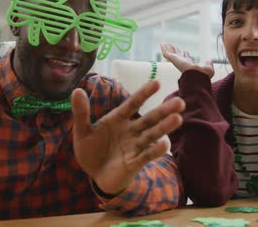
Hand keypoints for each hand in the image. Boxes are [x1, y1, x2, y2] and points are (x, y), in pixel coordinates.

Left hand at [71, 80, 184, 194]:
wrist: (94, 176)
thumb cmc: (91, 150)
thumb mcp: (82, 131)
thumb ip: (81, 112)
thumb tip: (77, 90)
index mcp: (119, 120)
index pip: (133, 104)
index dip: (144, 93)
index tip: (157, 82)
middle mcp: (131, 131)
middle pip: (149, 119)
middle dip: (164, 110)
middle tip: (180, 101)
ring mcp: (134, 146)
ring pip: (152, 135)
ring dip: (164, 127)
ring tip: (178, 118)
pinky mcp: (134, 162)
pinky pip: (146, 155)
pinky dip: (155, 150)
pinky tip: (165, 144)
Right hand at [161, 43, 213, 77]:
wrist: (197, 75)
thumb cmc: (203, 74)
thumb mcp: (208, 67)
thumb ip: (208, 63)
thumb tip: (209, 61)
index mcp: (190, 65)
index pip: (187, 59)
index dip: (186, 55)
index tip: (185, 51)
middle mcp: (183, 63)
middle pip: (178, 55)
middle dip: (176, 50)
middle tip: (174, 46)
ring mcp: (177, 61)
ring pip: (172, 53)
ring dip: (169, 49)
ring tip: (165, 44)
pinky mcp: (173, 59)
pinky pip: (167, 53)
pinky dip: (164, 49)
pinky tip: (162, 44)